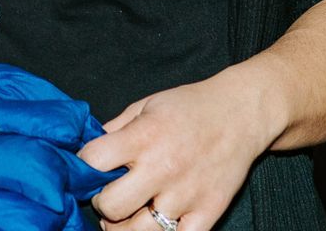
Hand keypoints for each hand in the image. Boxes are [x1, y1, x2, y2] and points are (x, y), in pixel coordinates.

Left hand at [79, 66, 281, 230]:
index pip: (93, 162)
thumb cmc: (191, 107)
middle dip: (103, 203)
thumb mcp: (146, 105)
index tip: (90, 168)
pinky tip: (157, 221)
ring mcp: (186, 195)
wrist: (241, 113)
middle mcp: (163, 167)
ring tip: (127, 214)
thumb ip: (115, 129)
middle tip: (109, 195)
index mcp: (144, 136)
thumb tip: (87, 152)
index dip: (84, 166)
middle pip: (111, 206)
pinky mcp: (208, 212)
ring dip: (125, 226)